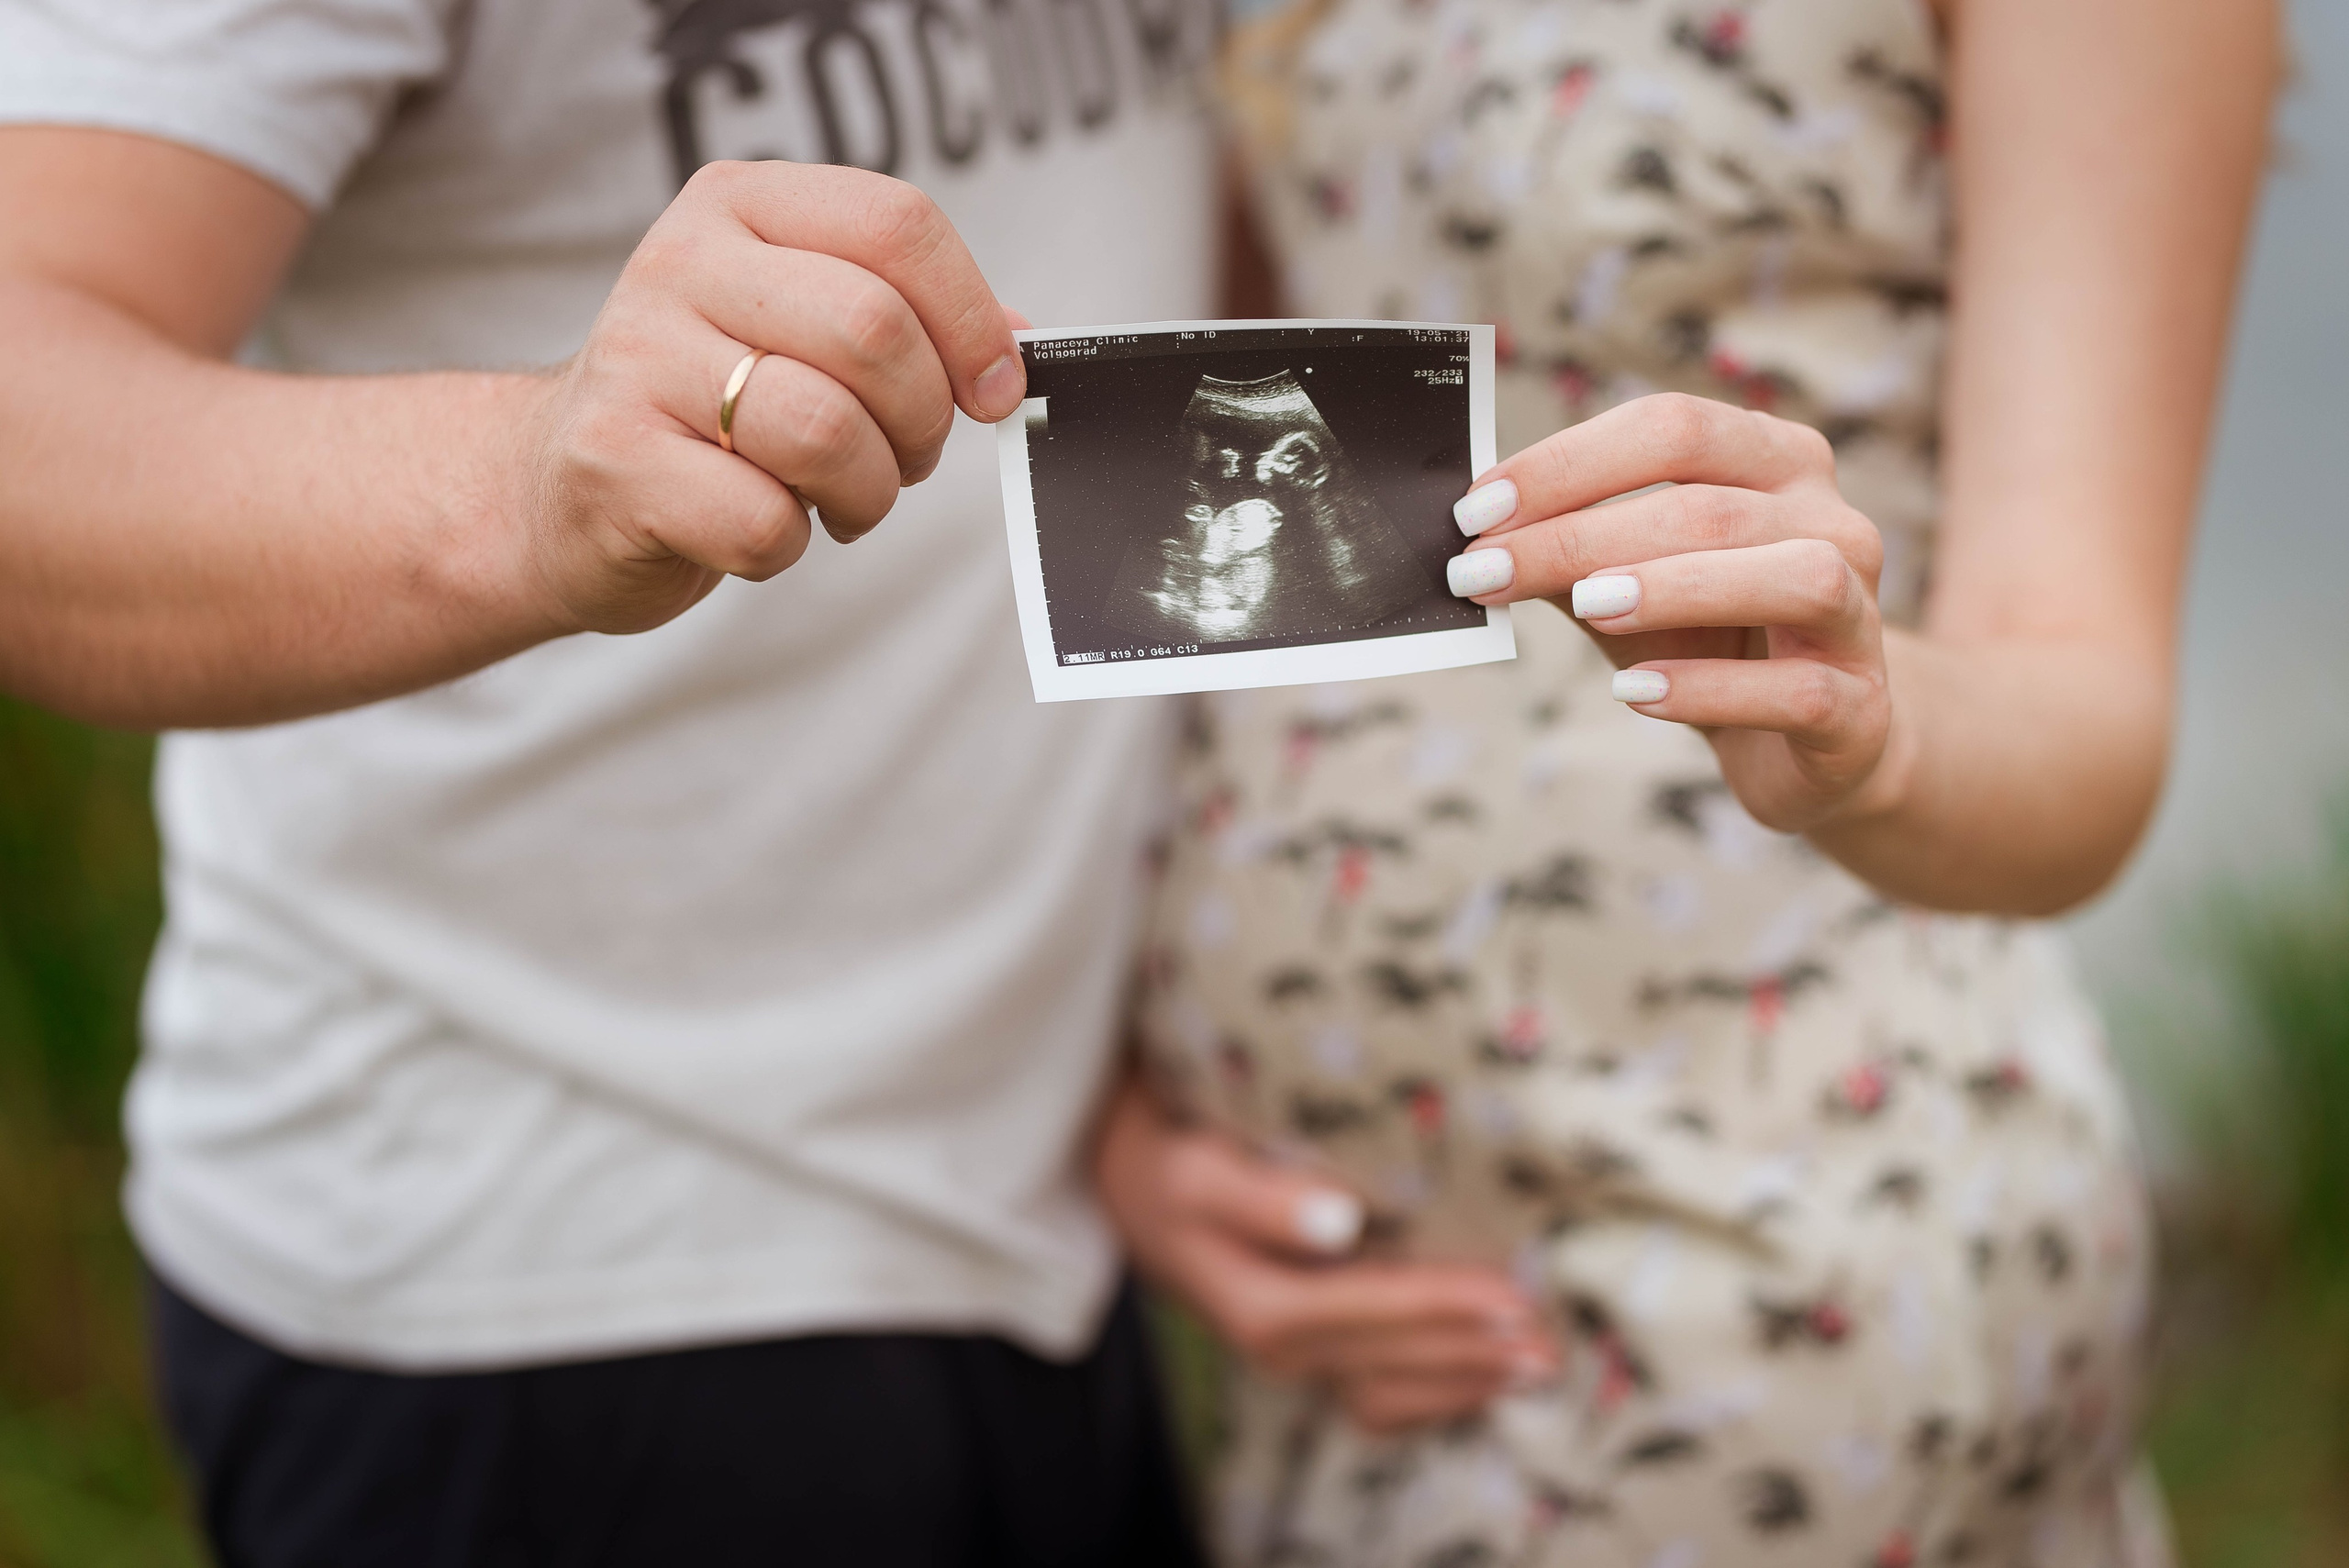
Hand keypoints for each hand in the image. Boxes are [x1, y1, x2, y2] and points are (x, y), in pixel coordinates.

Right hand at [521, 161, 1027, 634]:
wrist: (553, 488)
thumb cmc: (708, 410)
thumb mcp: (799, 331)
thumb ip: (906, 319)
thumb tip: (1019, 344)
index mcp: (740, 204)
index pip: (896, 223)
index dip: (971, 317)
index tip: (992, 389)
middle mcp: (680, 262)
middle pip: (873, 329)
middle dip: (922, 420)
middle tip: (906, 458)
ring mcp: (635, 360)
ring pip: (826, 430)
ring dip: (868, 492)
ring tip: (842, 500)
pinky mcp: (615, 462)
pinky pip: (765, 519)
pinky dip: (791, 545)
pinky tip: (765, 528)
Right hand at [1093, 1076, 1556, 1432]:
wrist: (1131, 1188)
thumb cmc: (1171, 1164)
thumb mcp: (1197, 1170)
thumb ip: (1261, 1196)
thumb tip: (1338, 1219)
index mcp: (1257, 1305)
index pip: (1368, 1311)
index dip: (1443, 1307)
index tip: (1511, 1295)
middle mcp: (1281, 1347)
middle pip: (1393, 1364)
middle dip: (1473, 1355)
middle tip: (1551, 1341)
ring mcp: (1296, 1358)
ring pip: (1392, 1394)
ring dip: (1465, 1381)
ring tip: (1535, 1361)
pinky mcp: (1310, 1351)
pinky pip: (1380, 1397)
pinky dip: (1437, 1390)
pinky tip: (1484, 1369)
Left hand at [1446, 393, 1902, 833]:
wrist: (1809, 742)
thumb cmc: (1707, 640)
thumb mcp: (1628, 584)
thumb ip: (1567, 552)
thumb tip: (1473, 535)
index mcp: (1775, 461)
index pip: (1672, 427)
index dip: (1568, 462)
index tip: (1477, 510)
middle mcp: (1832, 520)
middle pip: (1708, 505)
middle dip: (1580, 536)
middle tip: (1486, 570)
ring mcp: (1859, 613)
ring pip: (1789, 575)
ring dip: (1674, 587)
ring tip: (1584, 606)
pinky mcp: (1860, 707)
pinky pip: (1796, 688)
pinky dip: (1709, 688)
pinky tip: (1635, 692)